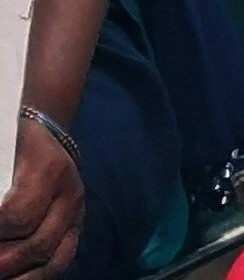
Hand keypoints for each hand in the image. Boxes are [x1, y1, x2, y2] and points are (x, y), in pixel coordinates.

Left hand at [0, 115, 80, 278]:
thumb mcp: (1, 155)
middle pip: (37, 244)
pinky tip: (16, 278)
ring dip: (23, 277)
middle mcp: (70, 194)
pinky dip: (38, 275)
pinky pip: (61, 260)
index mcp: (49, 169)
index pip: (18, 217)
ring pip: (56, 259)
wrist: (47, 135)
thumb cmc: (13, 142)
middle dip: (3, 262)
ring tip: (1, 278)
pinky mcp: (76, 227)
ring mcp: (77, 213)